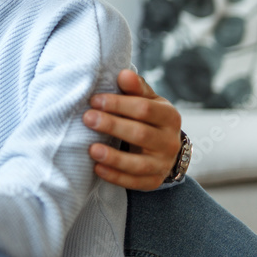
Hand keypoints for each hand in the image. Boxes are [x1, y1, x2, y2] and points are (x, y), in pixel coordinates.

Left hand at [82, 70, 182, 190]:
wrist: (163, 147)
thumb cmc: (147, 117)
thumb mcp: (146, 100)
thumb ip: (135, 88)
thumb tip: (124, 74)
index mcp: (169, 116)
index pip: (144, 109)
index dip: (118, 104)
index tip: (94, 100)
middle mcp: (170, 141)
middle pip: (141, 134)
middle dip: (112, 125)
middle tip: (87, 118)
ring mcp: (163, 164)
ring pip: (139, 164)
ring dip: (114, 157)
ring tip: (91, 149)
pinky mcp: (153, 181)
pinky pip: (134, 182)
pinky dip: (115, 176)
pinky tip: (97, 169)